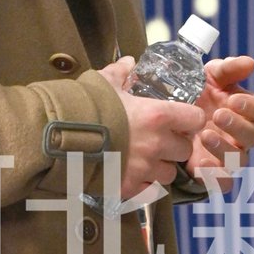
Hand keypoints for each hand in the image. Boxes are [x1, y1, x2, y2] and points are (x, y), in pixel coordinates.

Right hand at [97, 56, 206, 199]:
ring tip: (147, 161)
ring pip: (169, 175)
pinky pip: (148, 191)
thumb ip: (120, 72)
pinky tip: (133, 176)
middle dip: (176, 147)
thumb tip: (128, 62)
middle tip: (162, 142)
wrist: (58, 139)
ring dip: (161, 168)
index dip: (191, 120)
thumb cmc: (85, 108)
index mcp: (157, 116)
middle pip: (185, 151)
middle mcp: (156, 144)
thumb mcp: (104, 83)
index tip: (183, 120)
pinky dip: (144, 186)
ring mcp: (143, 169)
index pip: (195, 120)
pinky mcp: (128, 188)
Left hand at [186, 55, 253, 184]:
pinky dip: (215, 177)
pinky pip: (222, 183)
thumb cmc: (195, 92)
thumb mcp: (209, 76)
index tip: (234, 100)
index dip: (253, 107)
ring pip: (240, 161)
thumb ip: (229, 69)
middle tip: (218, 115)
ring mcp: (228, 156)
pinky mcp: (212, 173)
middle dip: (238, 126)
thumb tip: (250, 64)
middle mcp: (241, 135)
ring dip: (225, 150)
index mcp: (246, 111)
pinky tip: (200, 163)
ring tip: (204, 135)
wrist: (166, 116)